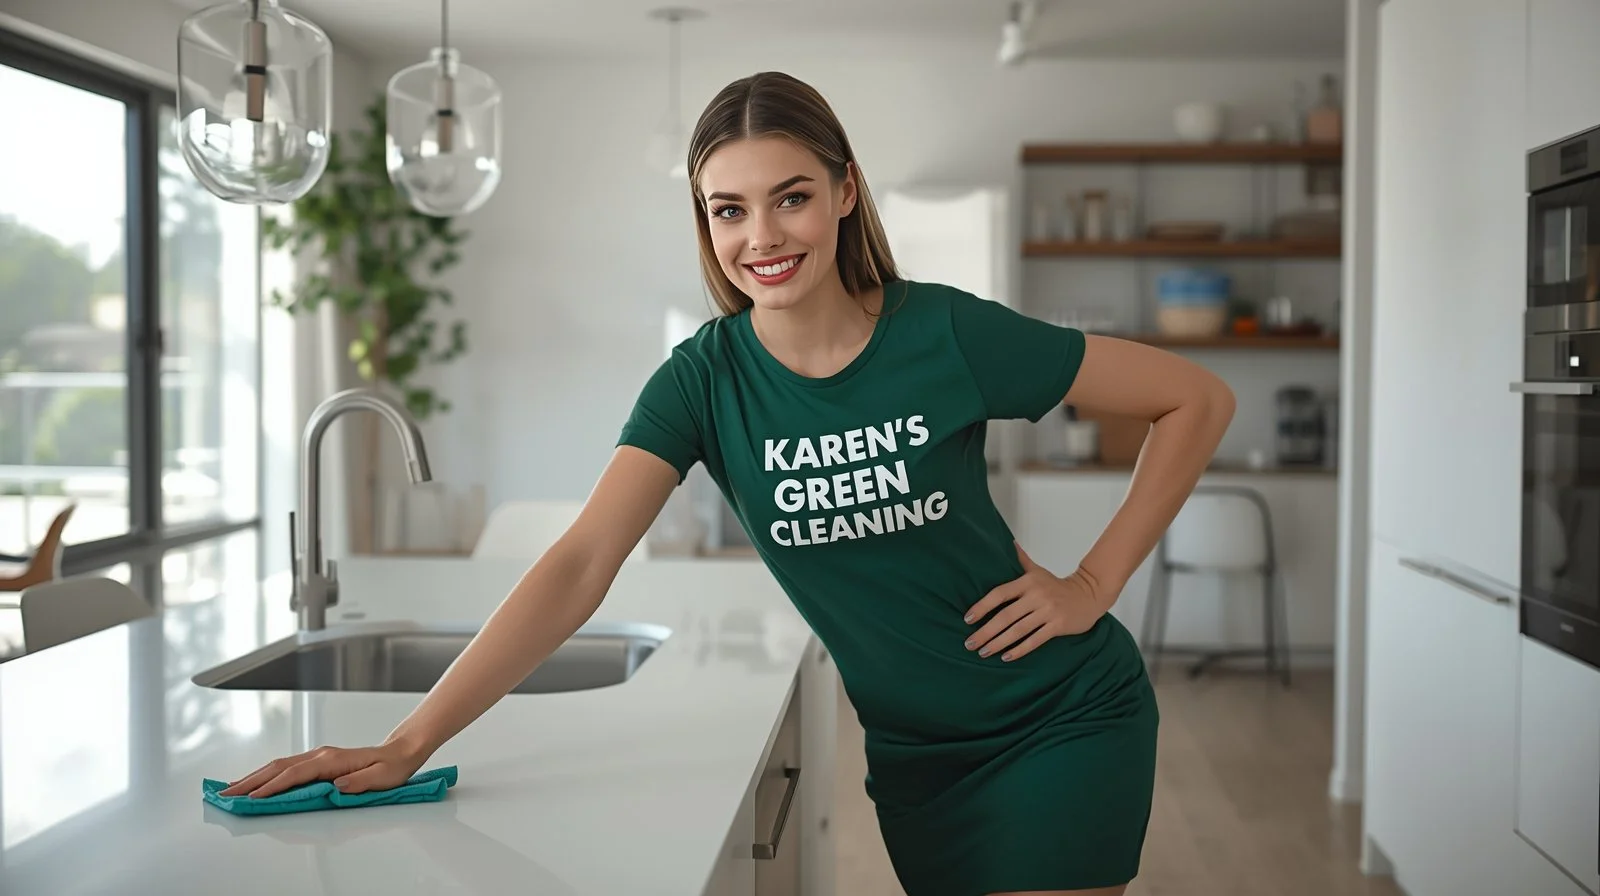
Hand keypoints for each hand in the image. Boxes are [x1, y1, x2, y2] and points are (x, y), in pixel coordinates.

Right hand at [218, 740, 427, 798]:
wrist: (399, 752)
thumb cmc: (391, 767)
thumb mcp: (382, 778)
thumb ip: (360, 783)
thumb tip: (337, 786)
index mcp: (333, 760)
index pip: (296, 774)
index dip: (273, 786)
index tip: (253, 797)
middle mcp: (321, 755)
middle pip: (279, 767)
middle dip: (251, 781)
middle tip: (226, 793)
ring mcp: (317, 756)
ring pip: (278, 765)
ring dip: (253, 777)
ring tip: (231, 788)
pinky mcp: (316, 761)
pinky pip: (285, 768)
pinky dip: (266, 774)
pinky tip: (255, 782)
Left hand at [962, 543, 1109, 661]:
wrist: (1089, 594)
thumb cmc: (1058, 585)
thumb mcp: (1038, 571)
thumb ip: (1021, 559)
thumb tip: (1008, 542)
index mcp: (1028, 582)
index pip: (999, 594)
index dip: (982, 606)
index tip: (968, 619)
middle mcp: (1037, 595)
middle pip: (1006, 616)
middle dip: (986, 631)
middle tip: (970, 643)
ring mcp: (1048, 611)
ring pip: (1018, 630)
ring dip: (998, 643)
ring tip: (984, 652)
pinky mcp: (1058, 625)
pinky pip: (1035, 640)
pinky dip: (1019, 649)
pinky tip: (1006, 657)